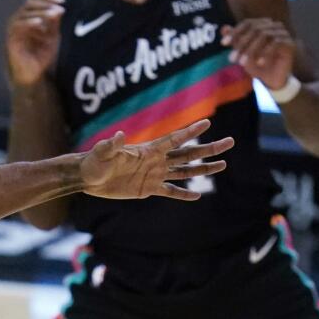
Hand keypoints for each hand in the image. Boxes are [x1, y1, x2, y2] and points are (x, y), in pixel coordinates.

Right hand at [5, 0, 64, 87]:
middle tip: (58, 7)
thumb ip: (54, 24)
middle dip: (45, 4)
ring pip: (23, 13)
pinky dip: (28, 22)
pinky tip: (39, 23)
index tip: (62, 2)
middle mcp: (20, 22)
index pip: (36, 2)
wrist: (32, 77)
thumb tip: (59, 9)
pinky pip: (17, 26)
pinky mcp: (10, 39)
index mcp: (29, 19)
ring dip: (39, 12)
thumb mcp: (52, 38)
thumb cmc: (41, 58)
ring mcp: (14, 30)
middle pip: (29, 4)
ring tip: (52, 15)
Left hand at [79, 119, 234, 200]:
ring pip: (184, 171)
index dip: (189, 132)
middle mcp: (156, 161)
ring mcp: (154, 175)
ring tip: (223, 165)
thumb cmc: (94, 162)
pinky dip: (183, 194)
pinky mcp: (148, 189)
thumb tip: (118, 136)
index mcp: (148, 150)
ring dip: (203, 168)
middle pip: (188, 153)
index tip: (207, 123)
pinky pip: (170, 191)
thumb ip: (111, 145)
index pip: (174, 140)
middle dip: (208, 148)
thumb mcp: (102, 152)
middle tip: (230, 142)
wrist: (88, 178)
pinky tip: (198, 195)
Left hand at [222, 19, 295, 90]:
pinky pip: (276, 43)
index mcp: (261, 25)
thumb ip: (235, 40)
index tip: (224, 43)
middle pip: (255, 29)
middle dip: (241, 44)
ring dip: (251, 50)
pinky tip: (259, 63)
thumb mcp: (242, 53)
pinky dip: (266, 53)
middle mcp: (273, 26)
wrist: (271, 79)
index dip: (235, 32)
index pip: (247, 23)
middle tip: (232, 59)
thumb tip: (223, 28)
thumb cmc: (256, 64)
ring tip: (242, 63)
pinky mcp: (289, 43)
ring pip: (265, 35)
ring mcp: (282, 33)